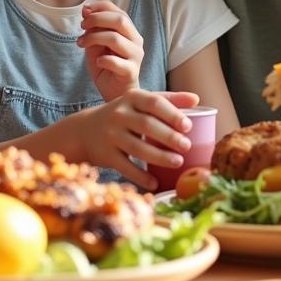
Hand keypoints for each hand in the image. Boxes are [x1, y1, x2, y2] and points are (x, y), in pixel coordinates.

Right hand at [74, 89, 198, 188]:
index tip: (188, 126)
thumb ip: (167, 100)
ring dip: (159, 157)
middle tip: (186, 146)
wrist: (85, 130)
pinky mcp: (106, 154)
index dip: (172, 114)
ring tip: (178, 162)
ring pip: (137, 148)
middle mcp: (119, 114)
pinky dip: (140, 176)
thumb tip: (196, 99)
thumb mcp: (140, 102)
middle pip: (146, 125)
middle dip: (168, 137)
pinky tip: (155, 182)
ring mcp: (111, 134)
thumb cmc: (123, 115)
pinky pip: (125, 167)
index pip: (154, 102)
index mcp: (132, 98)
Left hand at [77, 0, 144, 100]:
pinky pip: (116, 62)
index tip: (84, 10)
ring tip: (81, 43)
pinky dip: (103, 59)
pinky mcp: (131, 72)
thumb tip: (86, 10)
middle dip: (97, 19)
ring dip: (94, 38)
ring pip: (115, 38)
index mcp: (129, 31)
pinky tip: (97, 62)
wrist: (114, 93)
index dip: (100, 7)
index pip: (118, 11)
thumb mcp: (96, 44)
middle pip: (120, 20)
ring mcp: (136, 56)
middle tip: (82, 26)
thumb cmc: (106, 66)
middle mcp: (136, 41)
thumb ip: (93, 28)